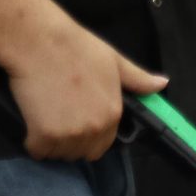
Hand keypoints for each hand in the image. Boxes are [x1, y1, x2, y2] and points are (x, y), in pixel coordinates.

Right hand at [5, 19, 167, 160]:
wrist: (40, 41)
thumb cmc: (76, 47)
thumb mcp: (114, 60)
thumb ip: (138, 78)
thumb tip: (163, 84)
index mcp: (112, 114)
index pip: (102, 145)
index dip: (88, 134)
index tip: (74, 117)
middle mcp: (94, 129)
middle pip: (80, 153)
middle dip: (69, 141)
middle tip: (57, 115)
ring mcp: (69, 135)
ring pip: (59, 154)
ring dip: (51, 142)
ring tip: (44, 115)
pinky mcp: (44, 136)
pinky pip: (37, 151)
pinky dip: (33, 141)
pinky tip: (32, 120)